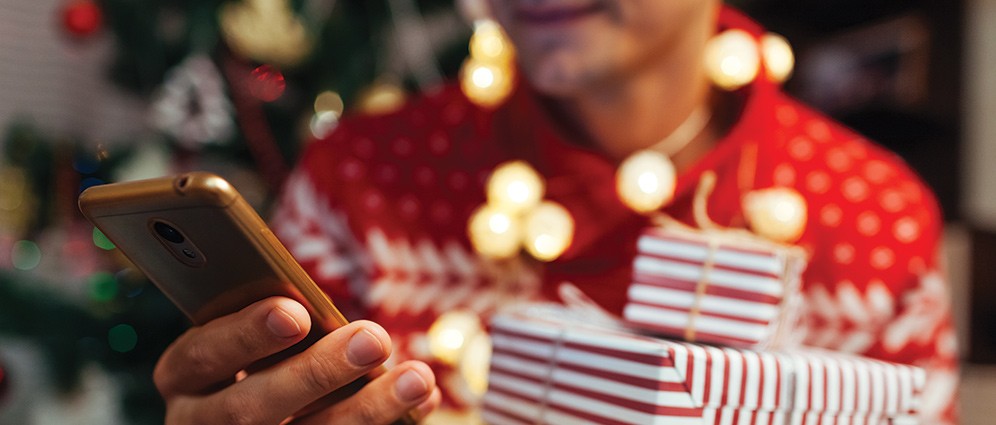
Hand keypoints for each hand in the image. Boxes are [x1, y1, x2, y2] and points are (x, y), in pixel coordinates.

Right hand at [154, 297, 439, 423]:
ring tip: (416, 377)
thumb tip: (326, 309)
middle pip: (251, 408)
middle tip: (374, 339)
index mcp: (184, 375)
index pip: (201, 355)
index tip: (295, 313)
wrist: (258, 418)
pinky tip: (420, 402)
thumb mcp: (255, 336)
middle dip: (317, 373)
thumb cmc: (262, 356)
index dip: (245, 334)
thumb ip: (276, 320)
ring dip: (366, 409)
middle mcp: (200, 422)